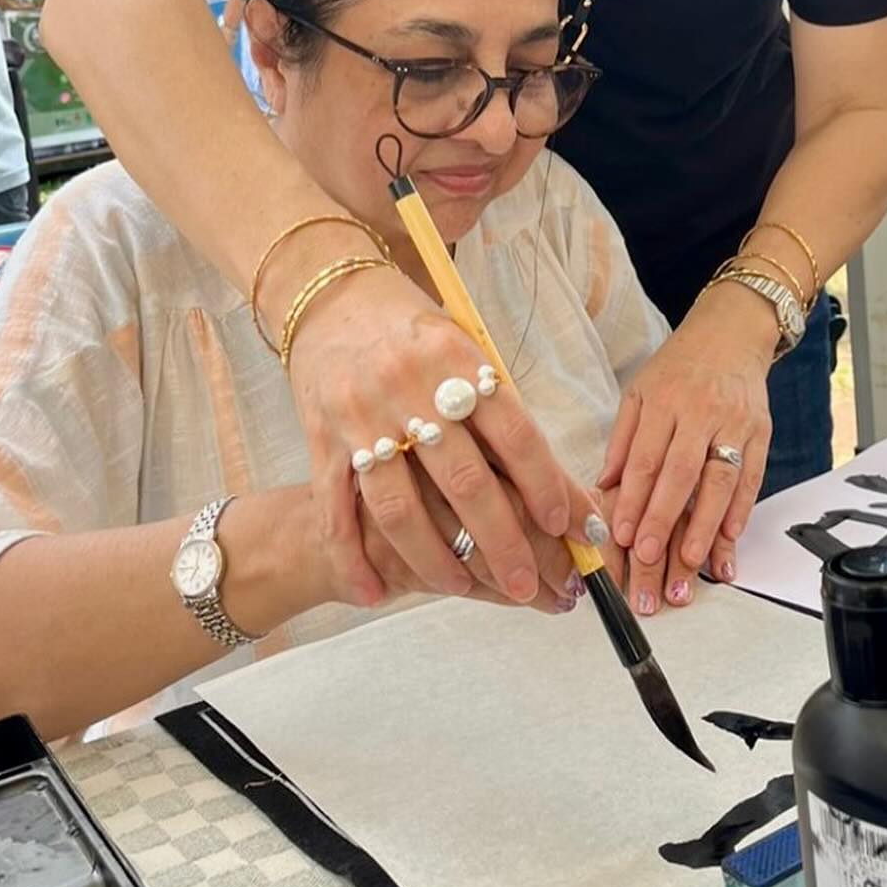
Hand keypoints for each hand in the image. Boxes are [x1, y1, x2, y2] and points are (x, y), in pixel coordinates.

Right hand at [285, 262, 583, 608]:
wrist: (328, 293)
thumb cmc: (412, 329)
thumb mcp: (464, 348)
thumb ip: (500, 409)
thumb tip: (556, 485)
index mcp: (457, 359)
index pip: (514, 432)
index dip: (543, 485)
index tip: (566, 528)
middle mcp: (409, 387)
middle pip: (464, 481)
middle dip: (501, 542)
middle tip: (527, 584)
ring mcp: (360, 416)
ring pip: (401, 507)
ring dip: (436, 558)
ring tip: (463, 587)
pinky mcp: (320, 439)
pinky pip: (336, 510)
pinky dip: (354, 558)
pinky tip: (376, 592)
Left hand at [598, 281, 774, 614]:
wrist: (730, 336)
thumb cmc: (678, 368)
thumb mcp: (639, 393)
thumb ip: (622, 439)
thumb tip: (604, 484)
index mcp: (664, 401)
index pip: (645, 460)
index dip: (633, 501)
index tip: (622, 535)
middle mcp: (700, 412)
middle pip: (681, 474)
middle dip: (664, 519)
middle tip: (649, 558)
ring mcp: (734, 423)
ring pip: (720, 480)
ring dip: (705, 525)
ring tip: (689, 561)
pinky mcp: (761, 433)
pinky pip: (752, 476)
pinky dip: (742, 509)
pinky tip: (730, 536)